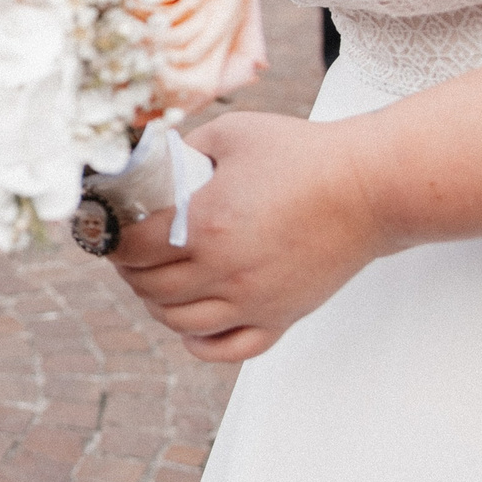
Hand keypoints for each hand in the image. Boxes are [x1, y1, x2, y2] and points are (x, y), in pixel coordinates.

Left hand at [107, 111, 392, 361]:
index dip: (112, 239)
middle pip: (148, 288)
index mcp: (205, 224)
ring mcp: (252, 300)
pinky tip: (193, 323)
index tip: (111, 228)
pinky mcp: (280, 317)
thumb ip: (185, 148)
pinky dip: (199, 342)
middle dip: (129, 269)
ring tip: (158, 281)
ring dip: (156, 304)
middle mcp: (224, 270)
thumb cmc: (304, 155)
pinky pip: (227, 348)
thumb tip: (149, 162)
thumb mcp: (233, 133)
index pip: (131, 248)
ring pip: (179, 323)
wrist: (369, 187)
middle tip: (131, 251)